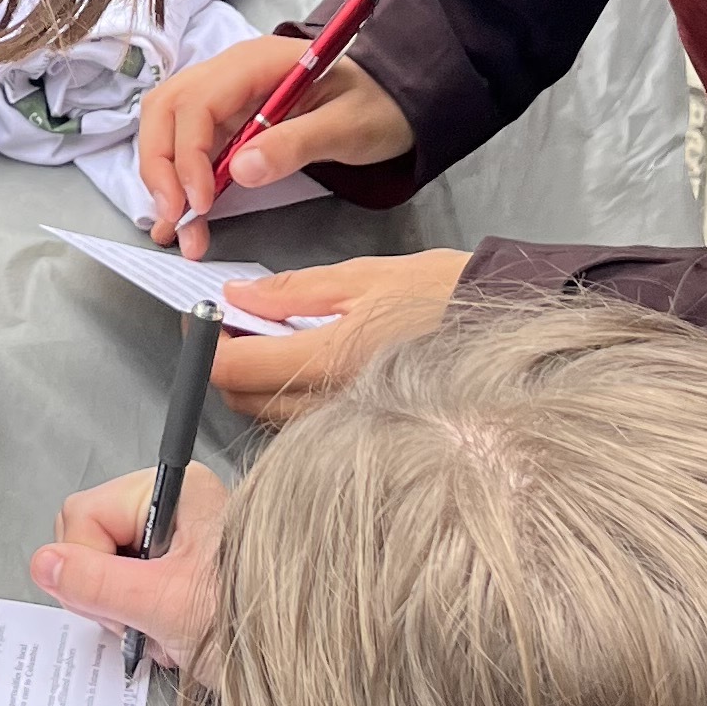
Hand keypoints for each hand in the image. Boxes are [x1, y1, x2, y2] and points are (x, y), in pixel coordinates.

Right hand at [27, 458, 227, 666]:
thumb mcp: (164, 605)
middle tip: (146, 622)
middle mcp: (170, 506)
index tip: (120, 604)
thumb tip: (44, 563)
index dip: (88, 566)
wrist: (295, 665)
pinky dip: (141, 620)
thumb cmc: (247, 623)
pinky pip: (126, 589)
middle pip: (89, 541)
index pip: (83, 514)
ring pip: (104, 571)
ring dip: (127, 614)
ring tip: (167, 634)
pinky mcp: (174, 569)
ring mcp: (172, 539)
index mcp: (172, 491)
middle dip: (108, 594)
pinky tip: (171, 637)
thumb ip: (98, 584)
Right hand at [137, 30, 410, 253]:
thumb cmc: (376, 105)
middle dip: (160, 166)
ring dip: (164, 179)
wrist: (394, 101)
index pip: (197, 102)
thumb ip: (296, 144)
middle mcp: (229, 73)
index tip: (201, 203)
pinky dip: (181, 183)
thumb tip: (239, 171)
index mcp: (256, 62)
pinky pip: (189, 148)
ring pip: (167, 128)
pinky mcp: (227, 122)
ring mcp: (225, 96)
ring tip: (176, 230)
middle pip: (165, 109)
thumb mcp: (347, 126)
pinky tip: (186, 219)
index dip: (188, 154)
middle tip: (174, 219)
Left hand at [211, 252, 468, 423]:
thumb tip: (237, 296)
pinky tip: (304, 364)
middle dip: (225, 364)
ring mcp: (348, 423)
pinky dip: (286, 397)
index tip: (200, 319)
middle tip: (234, 324)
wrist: (506, 328)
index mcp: (330, 358)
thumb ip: (293, 290)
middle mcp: (334, 402)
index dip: (204, 344)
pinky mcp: (364, 430)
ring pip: (270, 416)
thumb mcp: (364, 275)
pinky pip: (302, 423)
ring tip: (270, 340)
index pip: (235, 367)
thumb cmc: (442, 294)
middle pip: (243, 399)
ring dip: (255, 382)